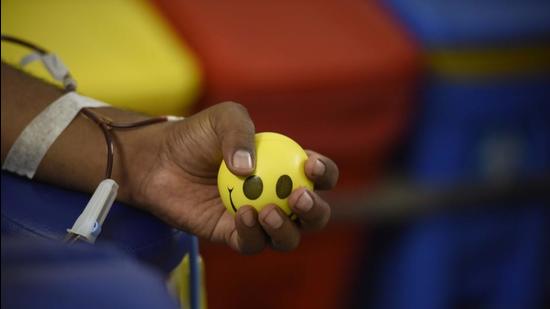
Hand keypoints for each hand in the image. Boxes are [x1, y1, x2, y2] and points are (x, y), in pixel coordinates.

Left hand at [129, 102, 338, 253]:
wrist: (158, 160)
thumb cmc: (196, 135)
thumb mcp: (223, 118)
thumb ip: (240, 133)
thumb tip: (249, 170)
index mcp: (284, 167)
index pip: (317, 175)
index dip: (323, 173)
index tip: (311, 165)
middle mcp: (276, 196)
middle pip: (312, 215)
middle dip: (315, 211)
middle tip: (298, 197)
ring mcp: (257, 218)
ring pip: (288, 237)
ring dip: (286, 228)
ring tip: (267, 210)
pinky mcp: (233, 235)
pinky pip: (253, 243)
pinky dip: (253, 233)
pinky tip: (242, 214)